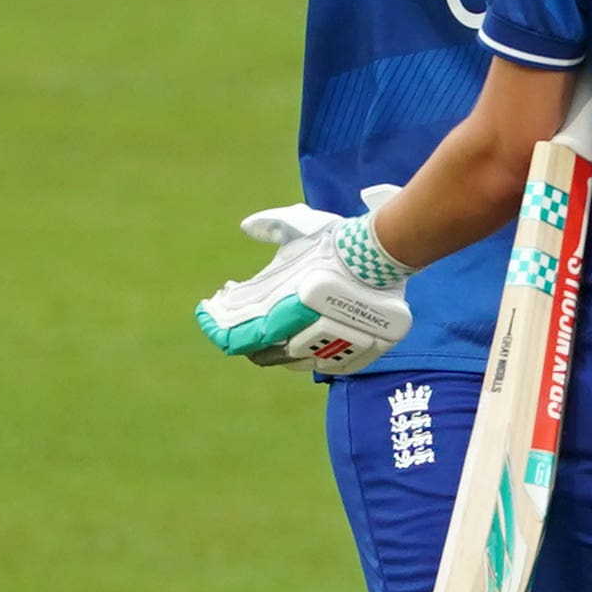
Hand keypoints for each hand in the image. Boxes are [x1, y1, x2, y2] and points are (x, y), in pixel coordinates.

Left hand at [195, 191, 414, 374]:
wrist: (384, 252)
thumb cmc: (340, 239)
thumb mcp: (301, 225)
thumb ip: (272, 225)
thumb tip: (246, 227)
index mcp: (279, 304)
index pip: (232, 332)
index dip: (214, 325)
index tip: (207, 311)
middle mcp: (299, 332)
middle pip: (258, 352)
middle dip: (241, 338)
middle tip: (235, 322)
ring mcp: (327, 346)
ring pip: (290, 362)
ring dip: (274, 348)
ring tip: (268, 330)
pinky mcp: (354, 355)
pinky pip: (323, 366)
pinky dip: (308, 356)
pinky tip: (301, 340)